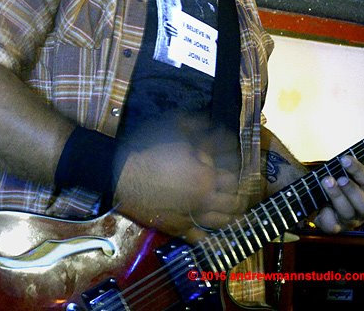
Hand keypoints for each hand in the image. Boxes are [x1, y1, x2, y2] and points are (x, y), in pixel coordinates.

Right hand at [114, 123, 246, 242]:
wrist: (124, 178)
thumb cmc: (151, 155)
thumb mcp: (176, 136)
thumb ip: (197, 132)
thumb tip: (210, 124)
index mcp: (206, 178)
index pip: (233, 179)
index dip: (233, 174)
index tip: (231, 171)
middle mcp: (204, 200)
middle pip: (233, 204)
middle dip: (238, 198)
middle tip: (239, 195)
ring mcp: (192, 217)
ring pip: (221, 223)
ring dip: (230, 218)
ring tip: (234, 215)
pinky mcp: (179, 230)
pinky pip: (199, 239)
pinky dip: (209, 238)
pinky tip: (213, 235)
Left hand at [315, 155, 363, 233]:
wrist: (319, 195)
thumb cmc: (335, 181)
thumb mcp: (341, 170)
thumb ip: (344, 166)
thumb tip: (343, 158)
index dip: (359, 170)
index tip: (344, 159)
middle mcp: (363, 209)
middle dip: (352, 191)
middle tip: (340, 179)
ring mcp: (350, 220)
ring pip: (348, 214)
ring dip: (337, 197)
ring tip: (327, 182)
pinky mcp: (335, 227)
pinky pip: (332, 226)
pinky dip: (325, 215)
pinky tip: (320, 206)